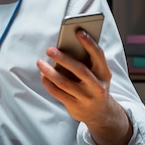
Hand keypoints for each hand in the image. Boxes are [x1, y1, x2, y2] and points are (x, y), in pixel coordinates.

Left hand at [36, 29, 131, 144]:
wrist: (101, 114)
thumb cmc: (94, 85)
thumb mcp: (97, 74)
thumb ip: (86, 62)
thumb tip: (65, 46)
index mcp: (104, 74)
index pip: (98, 55)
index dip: (89, 43)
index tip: (78, 31)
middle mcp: (97, 86)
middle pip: (79, 70)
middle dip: (63, 58)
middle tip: (49, 49)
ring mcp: (86, 98)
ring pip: (64, 83)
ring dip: (49, 71)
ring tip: (40, 62)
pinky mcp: (75, 106)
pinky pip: (57, 93)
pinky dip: (48, 83)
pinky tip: (42, 75)